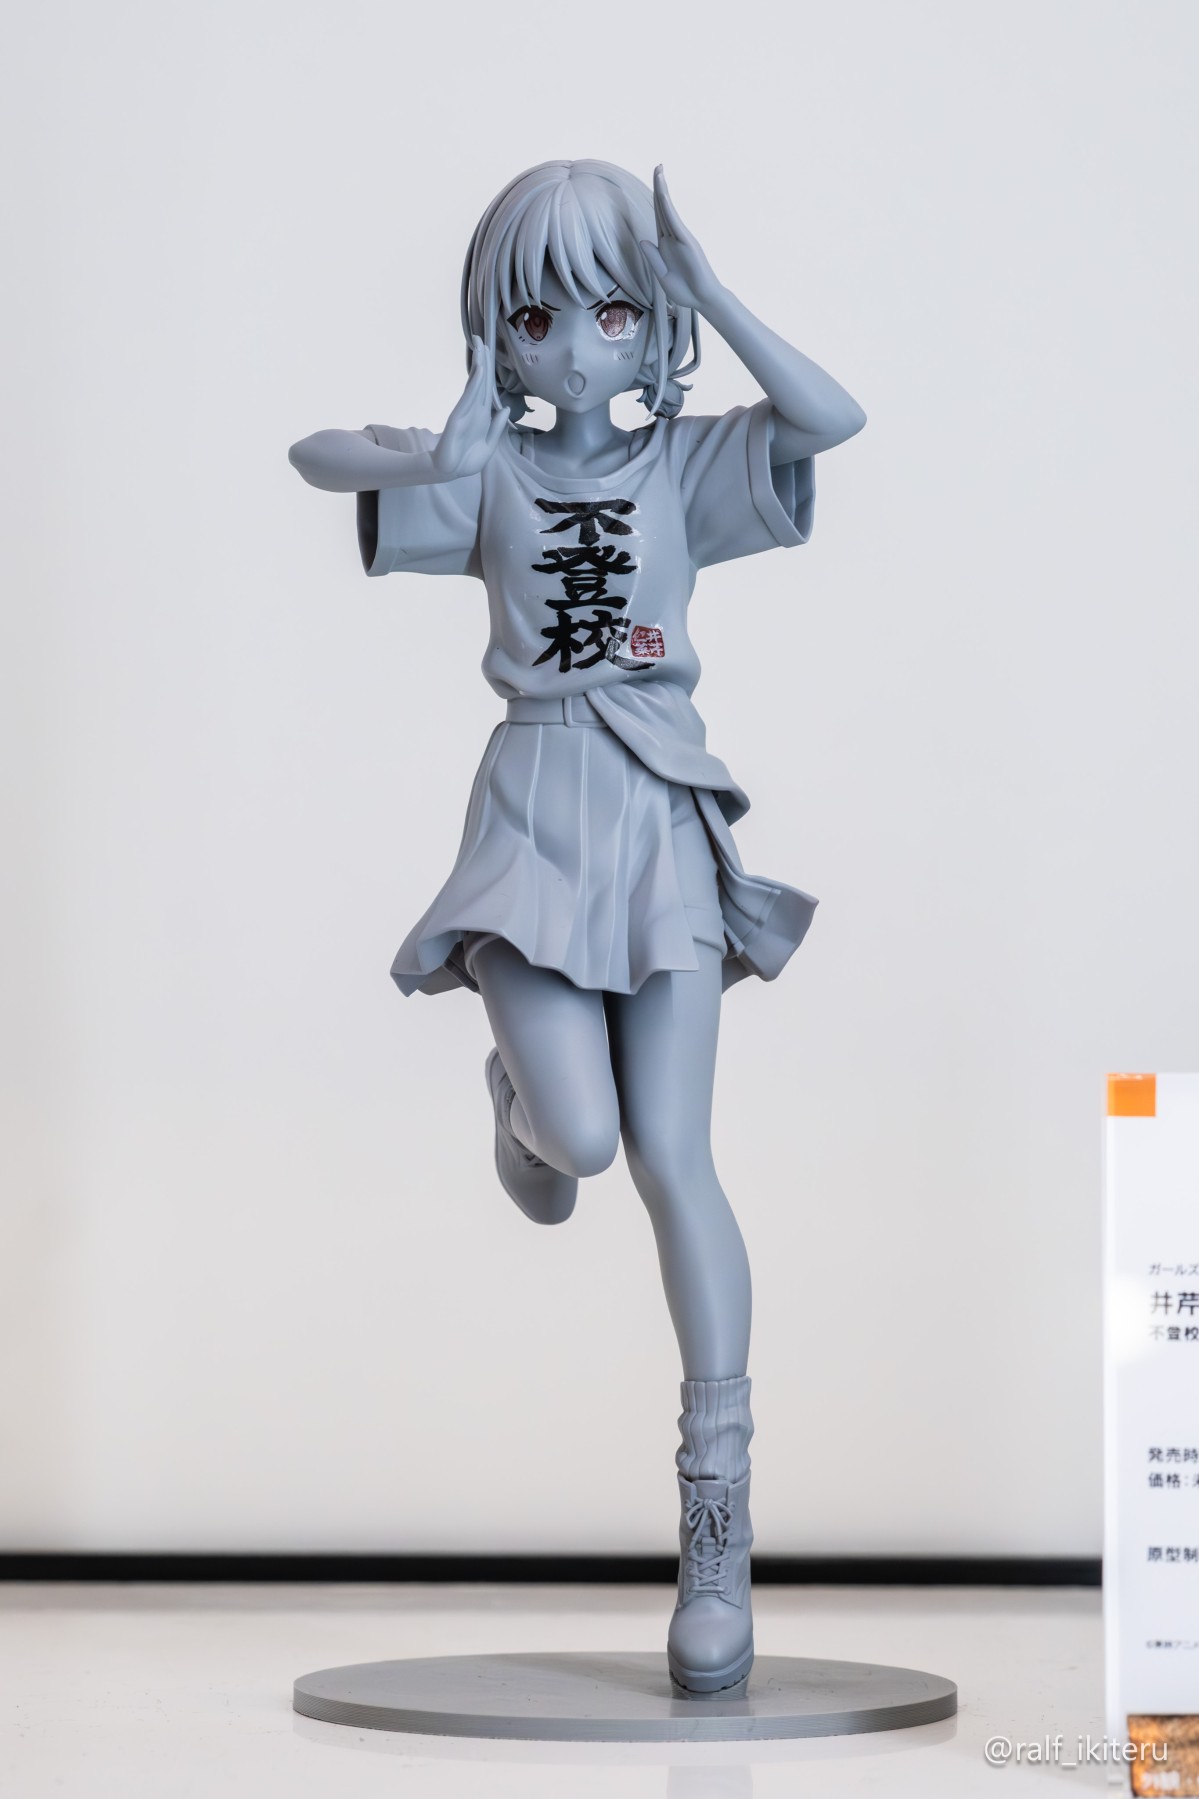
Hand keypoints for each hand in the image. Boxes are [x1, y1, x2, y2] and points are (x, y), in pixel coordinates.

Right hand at [429, 336, 508, 480]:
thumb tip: (504, 408)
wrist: (450, 473)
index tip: (488, 350)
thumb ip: (497, 427)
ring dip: (478, 364)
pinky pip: (469, 397)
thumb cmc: (467, 461)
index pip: (486, 388)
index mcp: (481, 415)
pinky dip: (475, 383)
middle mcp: (473, 410)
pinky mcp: (458, 418)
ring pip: (475, 384)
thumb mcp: (489, 445)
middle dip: (482, 359)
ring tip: (479, 345)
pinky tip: (480, 370)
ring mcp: (465, 412)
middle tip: (481, 337)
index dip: (488, 369)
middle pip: (480, 380)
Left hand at [639, 166, 723, 314]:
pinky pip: (675, 224)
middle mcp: (673, 238)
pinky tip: (663, 197)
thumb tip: (643, 240)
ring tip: (659, 171)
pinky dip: (668, 210)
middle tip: (658, 166)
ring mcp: (681, 239)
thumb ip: (653, 258)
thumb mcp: (662, 276)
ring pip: (668, 211)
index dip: (654, 200)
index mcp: (665, 245)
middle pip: (662, 208)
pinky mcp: (687, 243)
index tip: (654, 182)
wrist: (703, 300)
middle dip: (659, 186)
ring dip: (662, 191)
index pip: (658, 217)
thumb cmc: (685, 290)